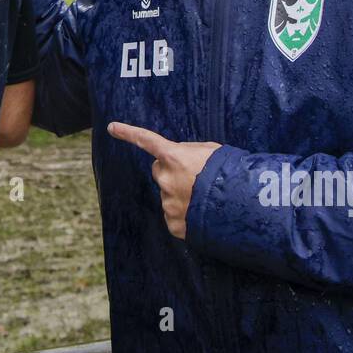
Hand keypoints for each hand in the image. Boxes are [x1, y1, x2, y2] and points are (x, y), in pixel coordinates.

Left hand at [108, 122, 220, 239]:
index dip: (128, 133)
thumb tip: (181, 158)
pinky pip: (175, 216)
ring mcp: (168, 203)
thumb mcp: (212, 152)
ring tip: (204, 198)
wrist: (241, 207)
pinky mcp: (174, 224)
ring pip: (169, 194)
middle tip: (194, 177)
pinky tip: (201, 213)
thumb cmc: (229, 174)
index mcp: (174, 157)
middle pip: (159, 170)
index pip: (147, 141)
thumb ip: (191, 151)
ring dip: (182, 194)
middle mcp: (166, 179)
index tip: (111, 127)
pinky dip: (185, 214)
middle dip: (171, 172)